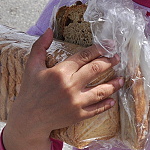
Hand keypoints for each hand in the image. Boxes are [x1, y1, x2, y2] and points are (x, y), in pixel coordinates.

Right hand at [2, 29, 123, 149]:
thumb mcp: (31, 66)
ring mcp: (75, 102)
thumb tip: (49, 30)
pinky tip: (112, 100)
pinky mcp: (77, 116)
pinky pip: (96, 109)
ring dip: (113, 84)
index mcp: (60, 72)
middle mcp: (69, 86)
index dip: (99, 49)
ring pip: (100, 91)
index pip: (84, 56)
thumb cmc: (30, 91)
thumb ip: (40, 46)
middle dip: (109, 62)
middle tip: (117, 58)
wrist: (28, 119)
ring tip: (121, 79)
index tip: (109, 45)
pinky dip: (106, 104)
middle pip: (96, 70)